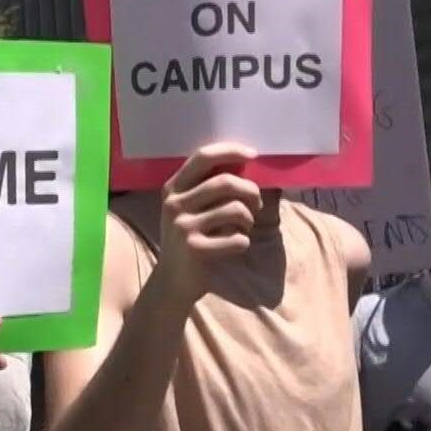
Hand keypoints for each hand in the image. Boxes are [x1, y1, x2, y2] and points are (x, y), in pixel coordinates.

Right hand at [153, 143, 262, 305]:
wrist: (173, 279)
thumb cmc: (191, 238)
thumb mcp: (190, 209)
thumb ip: (208, 187)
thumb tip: (246, 163)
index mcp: (173, 188)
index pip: (202, 157)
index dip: (230, 151)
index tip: (252, 154)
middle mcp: (174, 204)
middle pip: (225, 182)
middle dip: (250, 191)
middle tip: (256, 204)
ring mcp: (182, 226)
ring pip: (235, 209)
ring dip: (249, 219)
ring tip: (244, 227)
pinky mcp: (194, 249)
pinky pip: (237, 239)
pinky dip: (244, 242)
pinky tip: (235, 246)